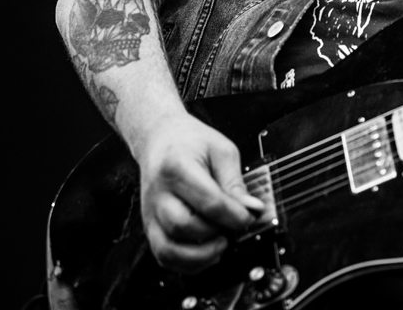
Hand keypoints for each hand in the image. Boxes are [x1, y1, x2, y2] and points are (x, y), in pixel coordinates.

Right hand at [133, 112, 266, 272]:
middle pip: (185, 226)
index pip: (208, 202)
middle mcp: (159, 194)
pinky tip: (206, 253)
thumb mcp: (222, 151)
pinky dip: (185, 263)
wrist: (160, 139)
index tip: (251, 217)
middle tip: (235, 227)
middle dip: (216, 233)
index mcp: (177, 168)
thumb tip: (252, 209)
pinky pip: (163, 256)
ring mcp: (151, 214)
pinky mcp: (149, 227)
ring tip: (221, 243)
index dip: (235, 216)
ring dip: (200, 255)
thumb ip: (235, 182)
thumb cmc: (191, 142)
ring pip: (169, 248)